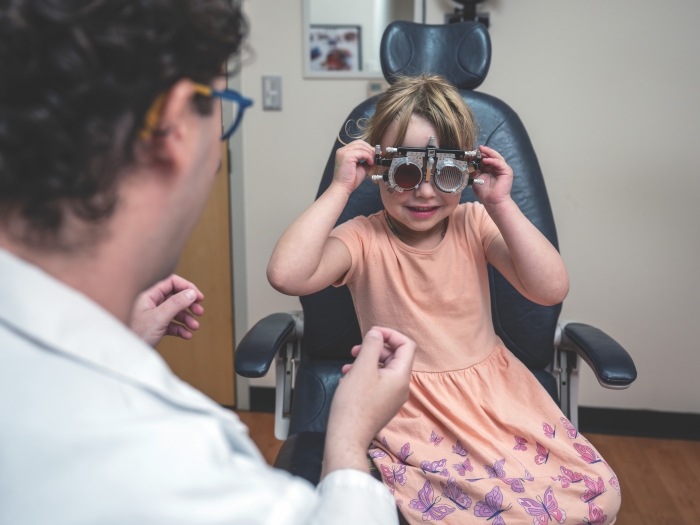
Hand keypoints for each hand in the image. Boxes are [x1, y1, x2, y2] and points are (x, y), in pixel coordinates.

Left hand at [129, 274, 203, 346]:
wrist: (124, 355)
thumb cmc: (134, 335)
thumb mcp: (158, 318)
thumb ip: (176, 304)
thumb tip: (191, 293)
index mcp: (148, 295)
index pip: (171, 282)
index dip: (187, 287)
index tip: (198, 296)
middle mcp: (150, 303)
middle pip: (175, 297)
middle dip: (189, 305)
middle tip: (199, 311)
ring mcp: (153, 315)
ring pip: (175, 312)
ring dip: (187, 318)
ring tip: (194, 326)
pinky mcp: (155, 327)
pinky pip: (171, 324)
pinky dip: (181, 328)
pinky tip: (186, 334)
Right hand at [322, 327, 415, 477]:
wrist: (347, 437)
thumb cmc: (354, 405)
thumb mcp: (362, 367)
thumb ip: (372, 346)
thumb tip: (377, 334)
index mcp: (401, 376)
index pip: (406, 345)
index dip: (390, 334)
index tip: (372, 333)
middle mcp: (401, 387)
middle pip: (394, 356)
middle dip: (374, 348)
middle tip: (356, 349)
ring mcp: (392, 398)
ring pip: (383, 370)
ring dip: (366, 362)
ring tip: (348, 365)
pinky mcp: (381, 406)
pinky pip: (377, 383)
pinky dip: (364, 375)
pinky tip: (348, 379)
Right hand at [331, 140, 375, 195]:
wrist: (343, 188)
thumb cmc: (349, 180)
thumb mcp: (361, 168)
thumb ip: (367, 161)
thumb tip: (375, 157)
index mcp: (344, 152)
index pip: (358, 144)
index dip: (368, 147)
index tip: (376, 154)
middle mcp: (342, 150)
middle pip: (360, 143)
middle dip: (370, 149)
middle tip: (377, 156)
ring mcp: (344, 152)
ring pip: (361, 146)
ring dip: (370, 153)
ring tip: (373, 161)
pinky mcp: (347, 156)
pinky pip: (362, 152)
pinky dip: (368, 156)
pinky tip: (370, 162)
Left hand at [472, 145, 513, 210]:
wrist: (491, 201)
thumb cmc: (484, 192)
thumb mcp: (475, 177)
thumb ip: (474, 169)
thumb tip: (469, 160)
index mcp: (489, 168)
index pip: (485, 157)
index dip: (479, 154)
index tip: (472, 152)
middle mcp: (496, 167)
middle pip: (491, 155)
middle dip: (484, 151)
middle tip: (477, 148)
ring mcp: (502, 168)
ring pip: (496, 157)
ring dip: (488, 153)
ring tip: (481, 150)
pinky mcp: (507, 171)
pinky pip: (499, 163)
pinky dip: (492, 160)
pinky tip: (486, 159)